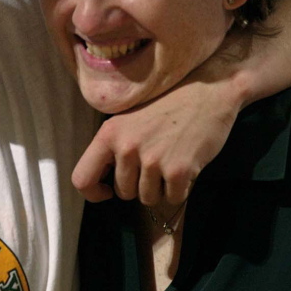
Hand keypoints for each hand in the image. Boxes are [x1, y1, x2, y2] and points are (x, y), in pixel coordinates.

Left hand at [73, 51, 250, 205]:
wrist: (208, 91)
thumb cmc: (168, 105)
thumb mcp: (128, 118)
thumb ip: (113, 146)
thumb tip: (101, 182)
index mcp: (109, 133)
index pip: (82, 178)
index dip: (94, 192)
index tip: (107, 191)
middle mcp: (127, 147)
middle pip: (123, 193)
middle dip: (139, 186)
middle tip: (155, 163)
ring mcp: (153, 159)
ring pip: (148, 199)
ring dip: (160, 189)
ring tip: (170, 162)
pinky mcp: (179, 170)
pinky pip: (174, 199)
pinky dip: (181, 190)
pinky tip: (186, 166)